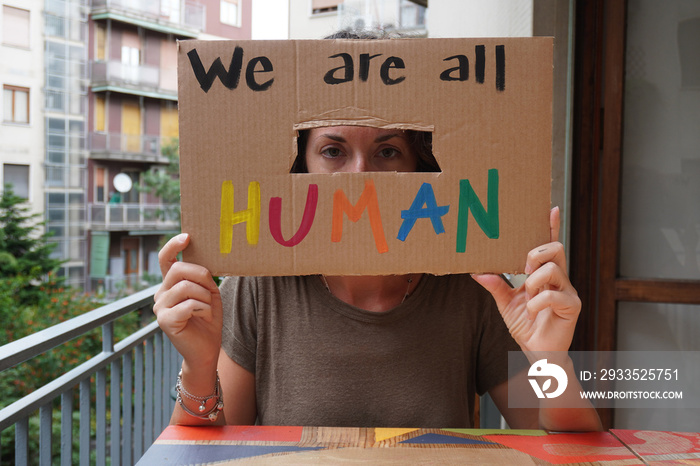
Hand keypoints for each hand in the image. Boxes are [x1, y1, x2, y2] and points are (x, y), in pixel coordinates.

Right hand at [153, 233, 222, 368]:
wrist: (206, 349)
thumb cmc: (208, 319)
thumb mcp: (209, 293)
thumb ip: (202, 277)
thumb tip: (203, 259)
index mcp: (170, 284)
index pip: (165, 259)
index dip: (173, 245)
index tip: (187, 237)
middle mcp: (161, 293)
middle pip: (179, 269)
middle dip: (202, 276)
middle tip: (211, 290)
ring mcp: (160, 307)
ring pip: (186, 287)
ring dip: (205, 297)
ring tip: (207, 309)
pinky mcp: (165, 321)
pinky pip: (189, 304)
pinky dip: (204, 309)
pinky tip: (204, 317)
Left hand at [472, 207, 580, 352]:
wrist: (537, 351)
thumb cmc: (526, 326)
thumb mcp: (506, 303)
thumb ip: (495, 285)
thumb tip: (477, 271)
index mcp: (545, 274)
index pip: (550, 245)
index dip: (551, 227)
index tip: (551, 208)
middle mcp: (559, 279)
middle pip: (555, 249)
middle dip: (536, 253)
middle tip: (523, 270)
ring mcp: (568, 291)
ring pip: (554, 269)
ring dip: (534, 281)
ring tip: (527, 295)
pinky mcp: (572, 306)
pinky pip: (554, 295)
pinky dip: (536, 303)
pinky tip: (532, 312)